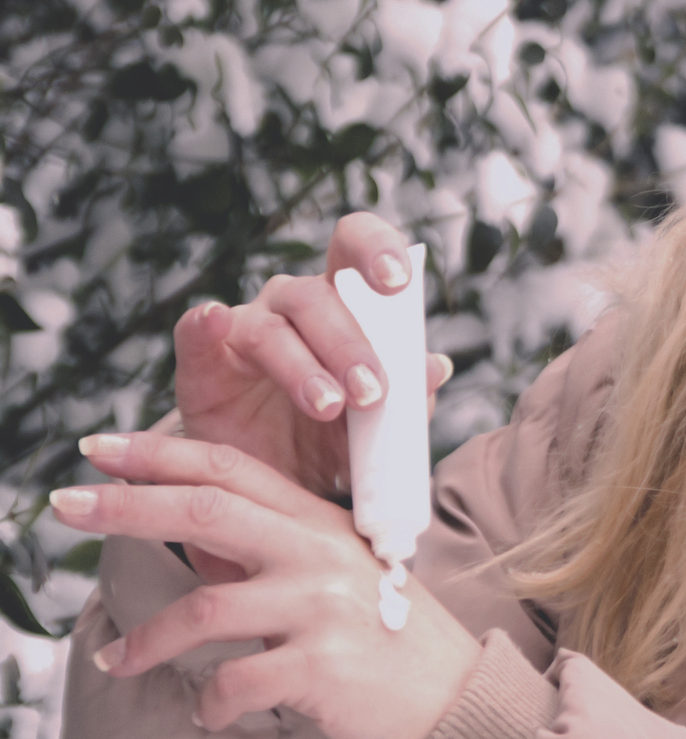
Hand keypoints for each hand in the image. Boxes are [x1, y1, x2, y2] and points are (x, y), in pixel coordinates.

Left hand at [53, 430, 483, 738]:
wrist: (457, 707)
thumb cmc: (392, 644)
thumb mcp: (347, 579)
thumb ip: (285, 552)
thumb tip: (204, 540)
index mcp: (323, 525)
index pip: (231, 470)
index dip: (161, 453)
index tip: (101, 448)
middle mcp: (320, 556)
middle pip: (205, 511)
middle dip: (126, 507)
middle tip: (64, 506)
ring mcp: (322, 610)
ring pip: (204, 610)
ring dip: (148, 642)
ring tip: (119, 662)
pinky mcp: (321, 669)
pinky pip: (232, 684)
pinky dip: (209, 705)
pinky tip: (209, 714)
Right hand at [175, 212, 448, 501]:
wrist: (277, 489)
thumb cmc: (334, 443)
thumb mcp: (379, 428)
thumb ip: (410, 398)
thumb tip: (436, 367)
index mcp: (344, 304)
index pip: (356, 249)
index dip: (377, 250)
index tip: (399, 281)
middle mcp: (292, 305)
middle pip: (317, 296)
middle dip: (349, 344)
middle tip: (372, 393)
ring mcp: (245, 329)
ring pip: (271, 328)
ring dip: (303, 367)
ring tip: (329, 407)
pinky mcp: (202, 363)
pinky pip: (196, 333)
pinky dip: (203, 324)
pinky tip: (214, 321)